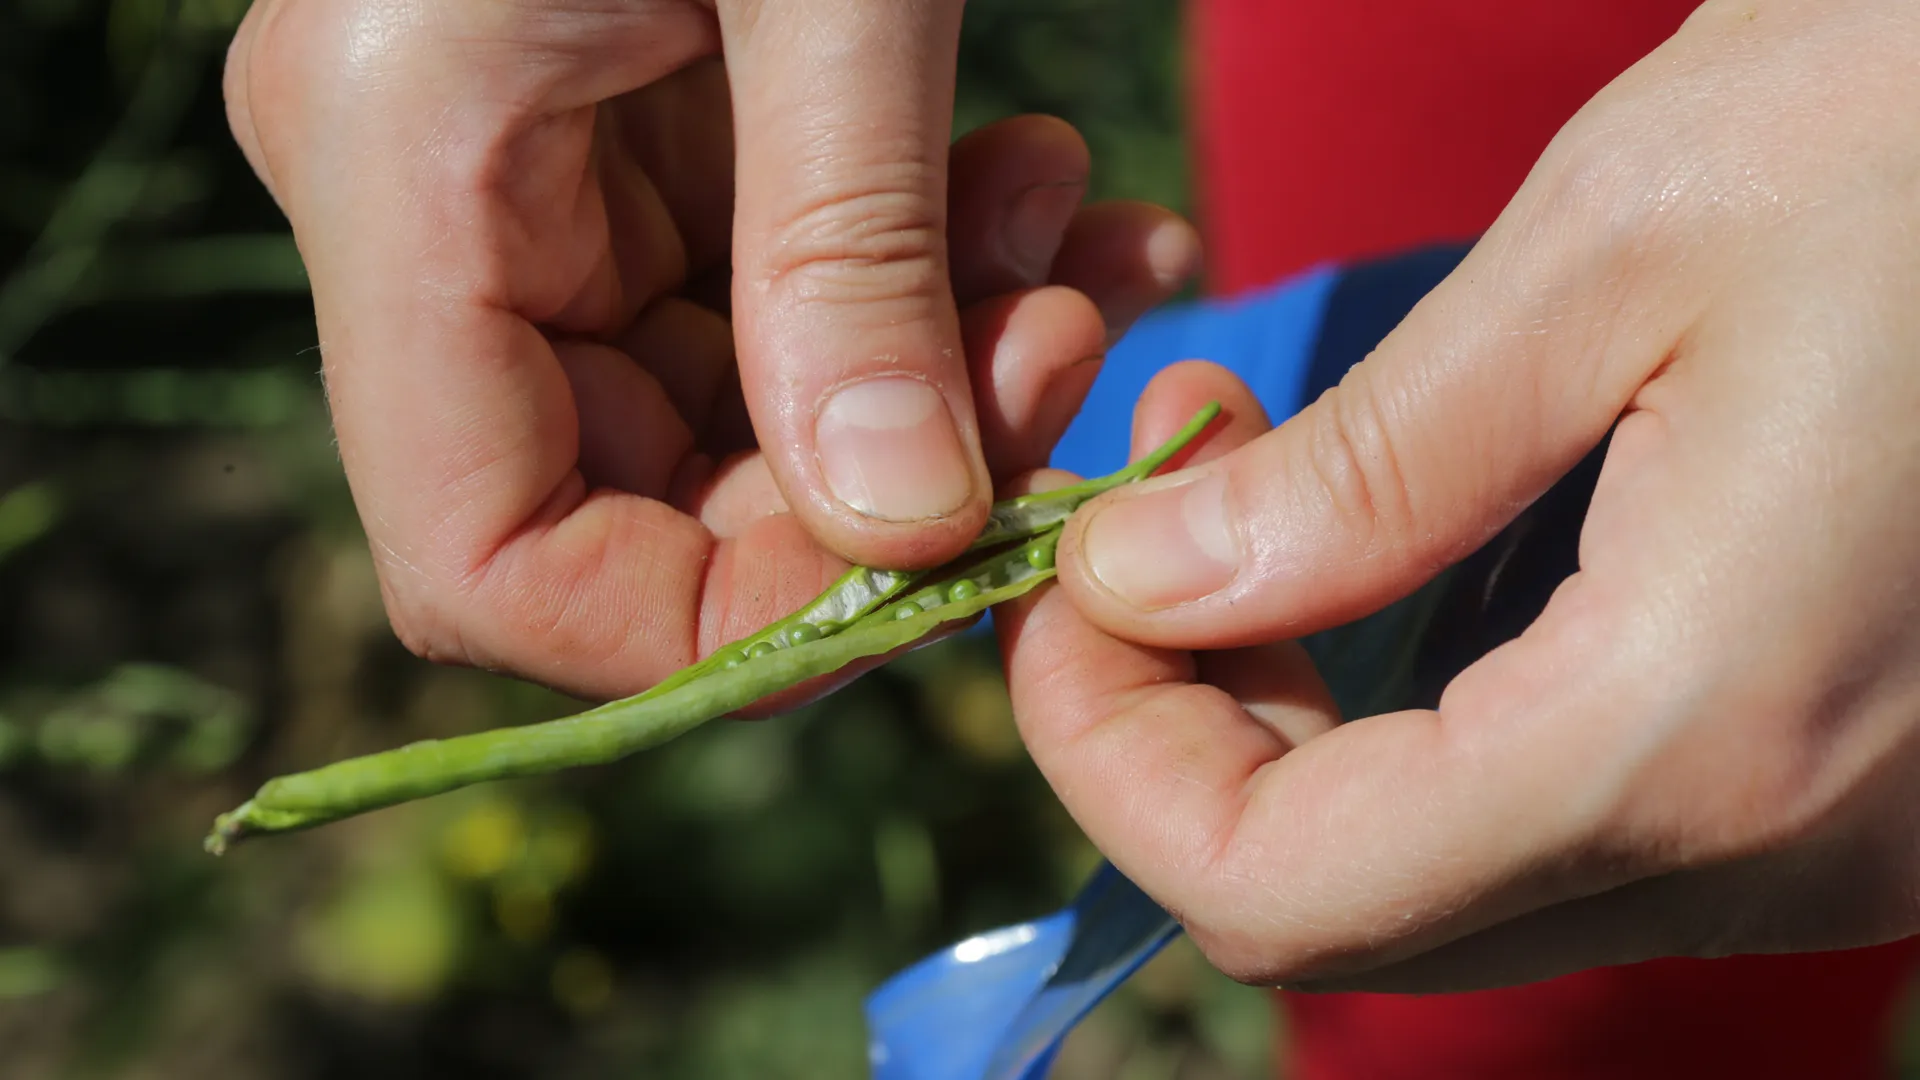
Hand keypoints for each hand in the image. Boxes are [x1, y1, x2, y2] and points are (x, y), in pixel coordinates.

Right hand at [223, 0, 1198, 698]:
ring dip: (936, 371)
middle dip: (875, 480)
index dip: (695, 626)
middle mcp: (427, 197)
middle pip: (626, 494)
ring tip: (1091, 248)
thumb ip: (851, 254)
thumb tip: (906, 534)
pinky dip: (924, 278)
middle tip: (1070, 363)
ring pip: (728, 404)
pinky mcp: (624, 132)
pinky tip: (1057, 198)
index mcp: (395, 160)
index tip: (922, 576)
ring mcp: (521, 167)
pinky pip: (771, 290)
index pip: (477, 554)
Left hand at [999, 0, 1919, 990]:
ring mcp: (1830, 839)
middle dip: (1189, 751)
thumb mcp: (1602, 261)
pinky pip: (1566, 817)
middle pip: (1354, 912)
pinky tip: (1404, 559)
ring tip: (1250, 519)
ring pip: (1452, 877)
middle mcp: (1780, 847)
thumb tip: (1137, 591)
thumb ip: (1348, 481)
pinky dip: (1429, 725)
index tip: (1059, 599)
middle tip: (1134, 550)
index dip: (1112, 766)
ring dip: (1301, 733)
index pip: (1280, 890)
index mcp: (1691, 732)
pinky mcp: (1846, 782)